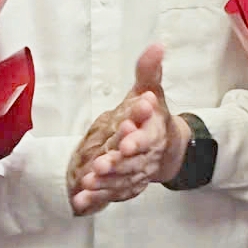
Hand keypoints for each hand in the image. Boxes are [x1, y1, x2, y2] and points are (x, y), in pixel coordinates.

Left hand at [66, 44, 190, 215]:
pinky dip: (97, 200)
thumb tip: (156, 46)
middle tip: (101, 164)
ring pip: (121, 181)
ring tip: (88, 182)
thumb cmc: (153, 116)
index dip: (137, 140)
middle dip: (117, 164)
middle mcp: (147, 156)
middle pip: (133, 162)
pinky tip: (80, 202)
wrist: (166, 148)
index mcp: (155, 132)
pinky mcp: (126, 186)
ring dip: (106, 183)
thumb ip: (149, 71)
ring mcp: (136, 174)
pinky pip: (111, 195)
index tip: (125, 140)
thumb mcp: (151, 90)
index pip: (147, 137)